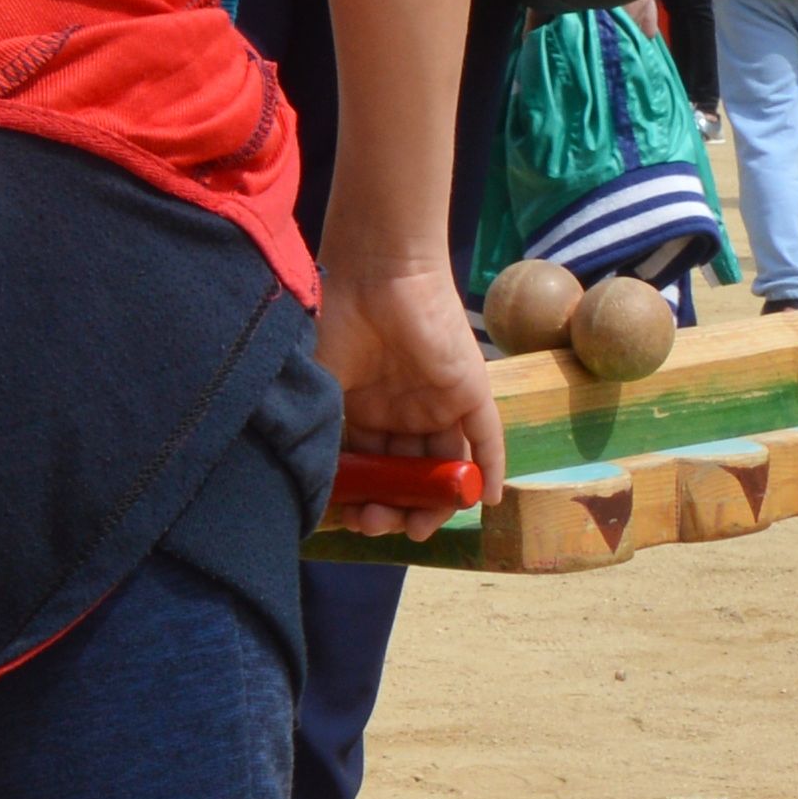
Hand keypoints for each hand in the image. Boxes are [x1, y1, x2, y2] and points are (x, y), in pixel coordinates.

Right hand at [315, 257, 504, 541]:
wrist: (375, 271)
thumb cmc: (334, 320)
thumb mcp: (318, 385)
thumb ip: (319, 432)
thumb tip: (308, 487)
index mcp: (365, 408)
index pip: (373, 466)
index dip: (366, 496)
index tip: (353, 520)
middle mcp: (403, 409)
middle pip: (407, 471)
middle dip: (395, 504)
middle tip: (380, 524)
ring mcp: (438, 400)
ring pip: (444, 463)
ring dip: (434, 500)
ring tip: (416, 527)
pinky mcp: (471, 389)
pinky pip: (486, 436)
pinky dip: (488, 469)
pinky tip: (484, 501)